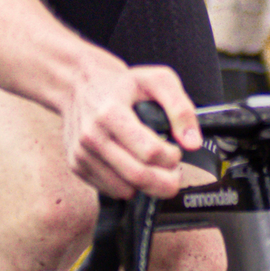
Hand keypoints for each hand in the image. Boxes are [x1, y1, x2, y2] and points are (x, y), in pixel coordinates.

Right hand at [61, 56, 201, 198]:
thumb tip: (192, 142)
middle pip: (137, 176)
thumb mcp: (158, 81)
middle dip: (165, 182)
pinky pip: (110, 190)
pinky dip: (128, 186)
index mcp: (110, 113)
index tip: (176, 152)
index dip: (171, 157)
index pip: (149, 152)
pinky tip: (132, 168)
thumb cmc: (121, 84)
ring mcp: (82, 153)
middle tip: (175, 176)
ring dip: (147, 186)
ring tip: (154, 169)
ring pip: (124, 189)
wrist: (80, 85)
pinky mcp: (77, 165)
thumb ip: (180, 108)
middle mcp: (92, 135)